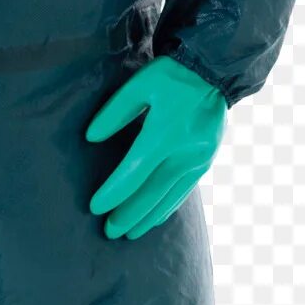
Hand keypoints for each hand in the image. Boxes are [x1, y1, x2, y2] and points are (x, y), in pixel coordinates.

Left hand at [85, 56, 225, 239]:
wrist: (212, 71)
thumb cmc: (170, 76)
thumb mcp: (139, 85)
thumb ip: (114, 113)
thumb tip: (91, 138)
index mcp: (164, 134)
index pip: (133, 173)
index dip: (113, 192)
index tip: (95, 206)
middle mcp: (184, 153)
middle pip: (152, 193)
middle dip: (129, 215)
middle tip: (109, 232)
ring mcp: (199, 160)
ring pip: (170, 198)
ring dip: (148, 217)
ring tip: (129, 233)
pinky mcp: (206, 162)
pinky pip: (184, 191)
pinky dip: (168, 207)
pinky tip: (155, 218)